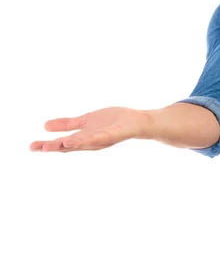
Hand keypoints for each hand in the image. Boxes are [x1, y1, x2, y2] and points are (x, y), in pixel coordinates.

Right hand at [29, 107, 152, 152]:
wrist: (136, 121)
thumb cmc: (113, 122)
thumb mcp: (85, 121)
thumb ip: (67, 124)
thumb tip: (45, 126)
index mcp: (83, 138)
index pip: (62, 143)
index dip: (47, 145)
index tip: (32, 147)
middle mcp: (90, 141)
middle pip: (68, 146)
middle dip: (53, 147)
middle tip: (35, 148)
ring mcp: (101, 139)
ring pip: (81, 144)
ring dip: (66, 145)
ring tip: (51, 145)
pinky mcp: (112, 135)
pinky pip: (98, 138)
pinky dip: (86, 140)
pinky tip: (75, 140)